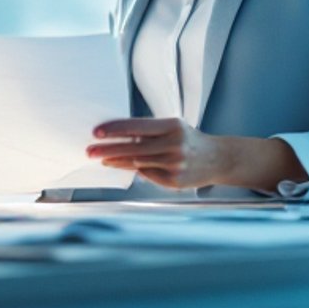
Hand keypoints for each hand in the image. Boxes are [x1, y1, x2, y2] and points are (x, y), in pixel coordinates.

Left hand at [86, 117, 235, 188]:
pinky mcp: (174, 181)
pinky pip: (148, 175)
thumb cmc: (189, 139)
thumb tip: (118, 135)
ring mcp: (174, 164)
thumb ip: (149, 131)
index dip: (115, 129)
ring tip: (102, 159)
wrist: (217, 158)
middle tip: (90, 150)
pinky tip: (123, 165)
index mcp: (172, 126)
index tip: (97, 132)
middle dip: (108, 149)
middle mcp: (174, 145)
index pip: (137, 127)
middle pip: (133, 147)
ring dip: (117, 161)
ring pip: (137, 163)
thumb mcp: (173, 127)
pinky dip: (135, 169)